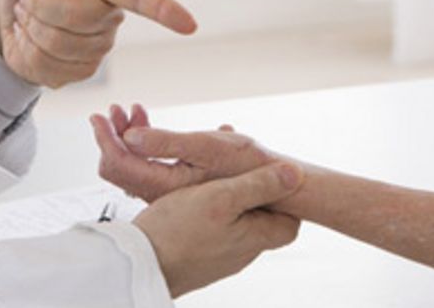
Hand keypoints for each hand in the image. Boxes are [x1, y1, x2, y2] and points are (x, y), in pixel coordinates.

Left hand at [0, 0, 197, 87]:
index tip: (188, 25)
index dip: (164, 10)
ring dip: (32, 30)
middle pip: (80, 18)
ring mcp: (98, 46)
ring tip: (30, 19)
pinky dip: (29, 53)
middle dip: (41, 7)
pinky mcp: (80, 71)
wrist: (3, 18)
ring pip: (63, 44)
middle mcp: (110, 14)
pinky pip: (52, 67)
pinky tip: (32, 42)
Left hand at [91, 109, 274, 201]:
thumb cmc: (249, 166)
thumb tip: (130, 138)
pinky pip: (150, 169)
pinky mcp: (180, 189)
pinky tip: (158, 128)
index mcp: (164, 185)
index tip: (100, 115)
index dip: (105, 138)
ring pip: (136, 167)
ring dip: (131, 138)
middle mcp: (162, 193)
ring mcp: (170, 193)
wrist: (279, 186)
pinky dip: (146, 146)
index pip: (118, 165)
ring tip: (136, 113)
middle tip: (119, 109)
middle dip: (115, 135)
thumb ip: (167, 143)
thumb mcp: (208, 147)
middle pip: (121, 167)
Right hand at [134, 162, 303, 296]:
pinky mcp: (197, 257)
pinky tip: (188, 199)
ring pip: (234, 223)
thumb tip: (296, 175)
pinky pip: (212, 230)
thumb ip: (259, 185)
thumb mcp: (222, 197)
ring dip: (226, 199)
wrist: (137, 265)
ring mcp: (219, 257)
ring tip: (206, 178)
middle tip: (235, 170)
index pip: (289, 223)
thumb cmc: (178, 231)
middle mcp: (241, 252)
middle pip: (261, 220)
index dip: (285, 199)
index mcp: (254, 238)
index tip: (271, 177)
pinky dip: (207, 211)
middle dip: (252, 192)